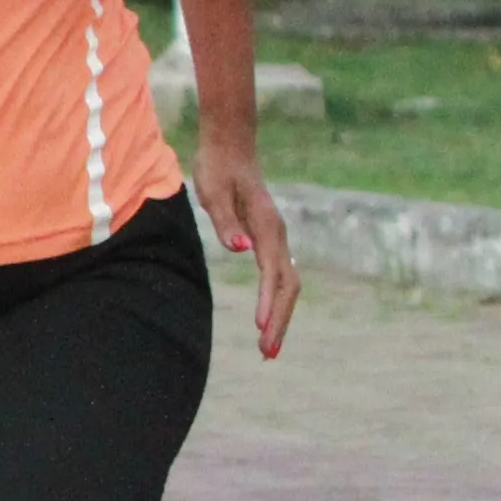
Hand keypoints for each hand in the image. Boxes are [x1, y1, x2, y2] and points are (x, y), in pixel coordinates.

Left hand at [191, 134, 299, 359]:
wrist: (230, 147)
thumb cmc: (217, 169)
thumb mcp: (213, 192)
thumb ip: (225, 221)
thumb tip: (240, 249)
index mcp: (265, 226)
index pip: (272, 272)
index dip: (268, 302)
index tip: (262, 329)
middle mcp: (276, 235)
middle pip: (287, 285)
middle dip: (280, 321)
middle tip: (267, 353)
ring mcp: (276, 238)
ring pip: (287, 284)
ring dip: (281, 316)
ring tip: (269, 348)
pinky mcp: (269, 240)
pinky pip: (280, 278)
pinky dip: (277, 303)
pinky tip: (268, 321)